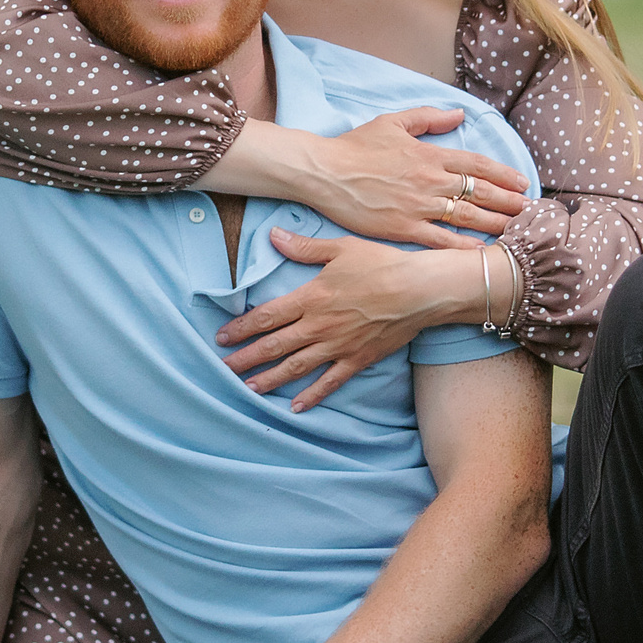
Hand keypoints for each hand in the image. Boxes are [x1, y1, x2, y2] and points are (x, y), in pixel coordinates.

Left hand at [219, 231, 482, 409]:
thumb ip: (304, 247)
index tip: (221, 338)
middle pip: (274, 345)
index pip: (266, 316)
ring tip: (248, 389)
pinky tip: (296, 406)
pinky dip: (312, 395)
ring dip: (269, 379)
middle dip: (246, 359)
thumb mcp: (341, 248)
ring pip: (296, 367)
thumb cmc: (382, 264)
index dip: (241, 328)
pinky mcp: (357, 359)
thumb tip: (273, 236)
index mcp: (311, 297)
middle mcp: (319, 325)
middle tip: (222, 369)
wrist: (421, 290)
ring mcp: (338, 346)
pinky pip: (330, 382)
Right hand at [302, 109, 527, 248]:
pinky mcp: (403, 228)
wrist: (324, 172)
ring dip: (494, 223)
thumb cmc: (355, 146)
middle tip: (530, 210)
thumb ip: (428, 118)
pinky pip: (440, 239)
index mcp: (429, 155)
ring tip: (515, 230)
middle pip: (479, 192)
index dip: (503, 175)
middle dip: (508, 201)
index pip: (476, 165)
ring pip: (466, 216)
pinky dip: (462, 246)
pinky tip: (481, 251)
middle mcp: (429, 181)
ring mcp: (417, 206)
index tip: (522, 183)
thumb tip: (458, 114)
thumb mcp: (392, 122)